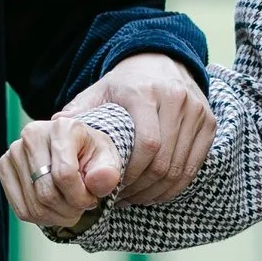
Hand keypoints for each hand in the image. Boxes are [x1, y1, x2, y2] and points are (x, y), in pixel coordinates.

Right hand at [0, 114, 122, 229]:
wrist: (74, 150)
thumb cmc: (92, 156)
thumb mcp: (108, 161)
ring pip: (34, 206)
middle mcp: (32, 135)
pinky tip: (53, 208)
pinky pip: (21, 210)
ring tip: (69, 206)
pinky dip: (41, 218)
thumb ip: (108, 173)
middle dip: (70, 210)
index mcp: (62, 128)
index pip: (65, 175)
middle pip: (47, 194)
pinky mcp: (4, 167)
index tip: (92, 197)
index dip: (81, 197)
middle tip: (81, 205)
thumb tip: (98, 182)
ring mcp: (14, 151)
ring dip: (57, 217)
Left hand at [57, 53, 213, 203]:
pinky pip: (195, 165)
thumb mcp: (97, 92)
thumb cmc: (123, 84)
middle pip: (165, 161)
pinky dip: (176, 185)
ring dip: (158, 191)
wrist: (160, 60)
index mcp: (145, 93)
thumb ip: (77, 113)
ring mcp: (196, 111)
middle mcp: (175, 99)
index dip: (133, 175)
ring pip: (181, 167)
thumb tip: (52, 130)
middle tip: (123, 200)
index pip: (148, 144)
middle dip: (143, 188)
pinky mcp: (209, 122)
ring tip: (137, 198)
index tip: (114, 189)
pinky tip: (156, 191)